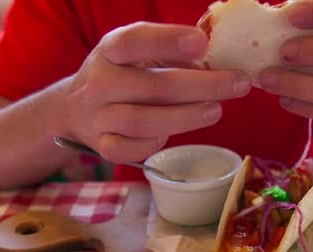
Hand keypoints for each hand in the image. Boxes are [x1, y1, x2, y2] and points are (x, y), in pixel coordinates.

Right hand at [51, 22, 251, 162]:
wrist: (74, 107)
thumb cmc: (122, 74)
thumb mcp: (138, 53)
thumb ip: (171, 52)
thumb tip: (220, 57)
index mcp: (110, 50)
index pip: (134, 41)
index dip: (168, 40)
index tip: (202, 43)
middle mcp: (100, 82)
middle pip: (153, 86)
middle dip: (202, 85)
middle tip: (239, 83)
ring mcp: (99, 117)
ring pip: (143, 122)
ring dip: (185, 117)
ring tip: (216, 110)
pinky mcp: (101, 145)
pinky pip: (130, 150)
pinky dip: (154, 144)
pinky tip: (173, 133)